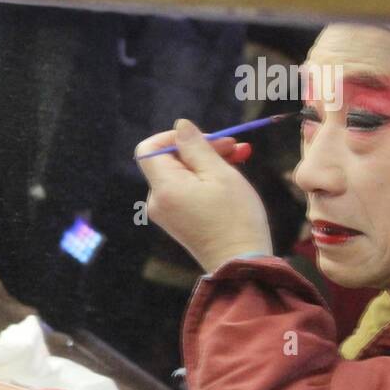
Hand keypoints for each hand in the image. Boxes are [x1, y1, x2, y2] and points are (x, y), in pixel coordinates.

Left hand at [135, 119, 271, 273]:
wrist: (241, 264)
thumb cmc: (234, 217)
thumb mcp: (219, 174)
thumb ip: (196, 147)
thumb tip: (180, 126)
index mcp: (163, 187)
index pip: (149, 149)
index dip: (173, 137)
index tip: (204, 138)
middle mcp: (157, 200)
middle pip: (169, 161)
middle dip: (200, 148)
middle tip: (235, 146)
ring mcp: (166, 213)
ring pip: (181, 175)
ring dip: (207, 163)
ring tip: (240, 158)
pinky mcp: (177, 221)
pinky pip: (185, 191)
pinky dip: (204, 180)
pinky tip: (230, 178)